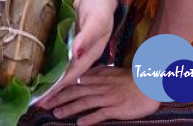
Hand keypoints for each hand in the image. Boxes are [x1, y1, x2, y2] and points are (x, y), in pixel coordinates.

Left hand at [38, 0, 118, 101]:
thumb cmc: (100, 7)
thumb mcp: (97, 21)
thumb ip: (87, 36)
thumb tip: (77, 53)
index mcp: (90, 54)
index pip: (72, 74)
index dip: (60, 86)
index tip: (47, 97)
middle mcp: (79, 54)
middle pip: (64, 75)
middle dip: (52, 89)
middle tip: (36, 102)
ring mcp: (71, 48)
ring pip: (58, 67)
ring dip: (47, 79)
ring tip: (33, 90)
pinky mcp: (64, 40)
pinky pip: (54, 55)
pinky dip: (45, 63)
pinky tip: (34, 69)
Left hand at [40, 65, 160, 124]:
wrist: (148, 83)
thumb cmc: (129, 79)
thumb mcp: (109, 72)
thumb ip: (94, 74)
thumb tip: (80, 76)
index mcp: (96, 77)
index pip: (73, 82)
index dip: (58, 88)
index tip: (45, 93)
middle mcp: (99, 86)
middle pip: (74, 92)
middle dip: (57, 99)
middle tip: (43, 105)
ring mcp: (107, 97)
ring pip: (84, 102)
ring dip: (69, 108)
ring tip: (56, 114)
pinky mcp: (116, 108)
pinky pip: (100, 114)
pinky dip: (89, 118)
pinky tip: (79, 124)